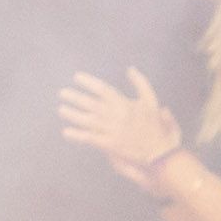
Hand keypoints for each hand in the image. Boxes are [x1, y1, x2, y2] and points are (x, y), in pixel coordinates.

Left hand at [52, 71, 181, 177]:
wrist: (160, 151)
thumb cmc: (155, 125)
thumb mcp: (151, 101)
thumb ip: (141, 83)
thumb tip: (130, 69)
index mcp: (125, 104)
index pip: (103, 89)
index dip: (88, 82)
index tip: (76, 77)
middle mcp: (116, 116)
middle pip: (91, 104)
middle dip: (75, 97)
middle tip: (62, 93)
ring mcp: (112, 131)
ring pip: (88, 121)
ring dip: (73, 115)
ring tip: (61, 109)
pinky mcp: (110, 145)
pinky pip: (90, 138)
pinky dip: (78, 135)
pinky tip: (66, 132)